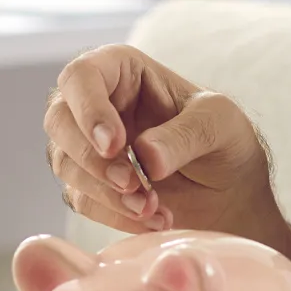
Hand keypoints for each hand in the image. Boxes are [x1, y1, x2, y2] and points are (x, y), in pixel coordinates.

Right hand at [45, 44, 279, 238]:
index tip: (115, 145)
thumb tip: (145, 157)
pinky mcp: (89, 185)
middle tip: (133, 184)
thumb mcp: (220, 124)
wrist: (230, 193)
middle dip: (93, 159)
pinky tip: (154, 220)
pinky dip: (115, 215)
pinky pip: (82, 200)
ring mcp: (87, 145)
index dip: (89, 110)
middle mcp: (96, 103)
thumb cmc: (225, 141)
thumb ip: (185, 135)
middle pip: (59, 121)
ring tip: (153, 208)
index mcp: (122, 70)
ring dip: (106, 192)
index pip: (82, 76)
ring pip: (66, 164)